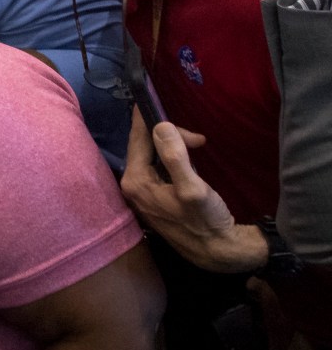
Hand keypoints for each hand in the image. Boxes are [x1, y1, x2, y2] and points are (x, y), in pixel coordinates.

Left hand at [122, 113, 265, 273]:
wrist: (218, 252)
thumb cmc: (206, 221)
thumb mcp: (193, 188)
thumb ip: (176, 157)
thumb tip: (161, 126)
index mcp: (135, 182)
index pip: (137, 140)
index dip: (145, 118)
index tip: (148, 98)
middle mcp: (132, 187)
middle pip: (144, 147)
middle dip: (169, 136)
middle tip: (199, 139)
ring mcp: (142, 193)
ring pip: (152, 157)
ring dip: (174, 147)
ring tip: (199, 145)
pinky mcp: (154, 198)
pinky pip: (158, 167)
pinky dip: (173, 158)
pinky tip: (190, 160)